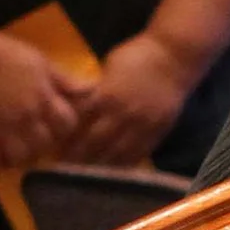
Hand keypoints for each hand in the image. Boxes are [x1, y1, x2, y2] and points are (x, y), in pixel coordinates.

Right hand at [0, 28, 85, 169]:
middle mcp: (25, 115)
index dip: (66, 126)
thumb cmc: (7, 53)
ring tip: (24, 148)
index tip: (59, 123)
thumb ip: (65, 81)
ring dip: (26, 155)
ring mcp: (2, 126)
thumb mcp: (41, 63)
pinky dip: (2, 160)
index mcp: (42, 97)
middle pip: (46, 144)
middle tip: (42, 137)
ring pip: (23, 157)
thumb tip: (92, 89)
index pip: (67, 125)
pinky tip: (4, 153)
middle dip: (47, 142)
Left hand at [63, 34, 196, 166]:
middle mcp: (123, 114)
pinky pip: (139, 153)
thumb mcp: (110, 66)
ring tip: (87, 174)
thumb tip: (80, 102)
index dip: (65, 136)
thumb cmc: (139, 55)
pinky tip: (114, 170)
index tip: (54, 146)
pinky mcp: (158, 131)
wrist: (176, 57)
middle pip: (94, 142)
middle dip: (78, 156)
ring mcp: (142, 125)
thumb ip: (97, 88)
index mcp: (107, 95)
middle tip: (65, 167)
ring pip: (116, 153)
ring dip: (99, 165)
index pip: (79, 122)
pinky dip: (124, 164)